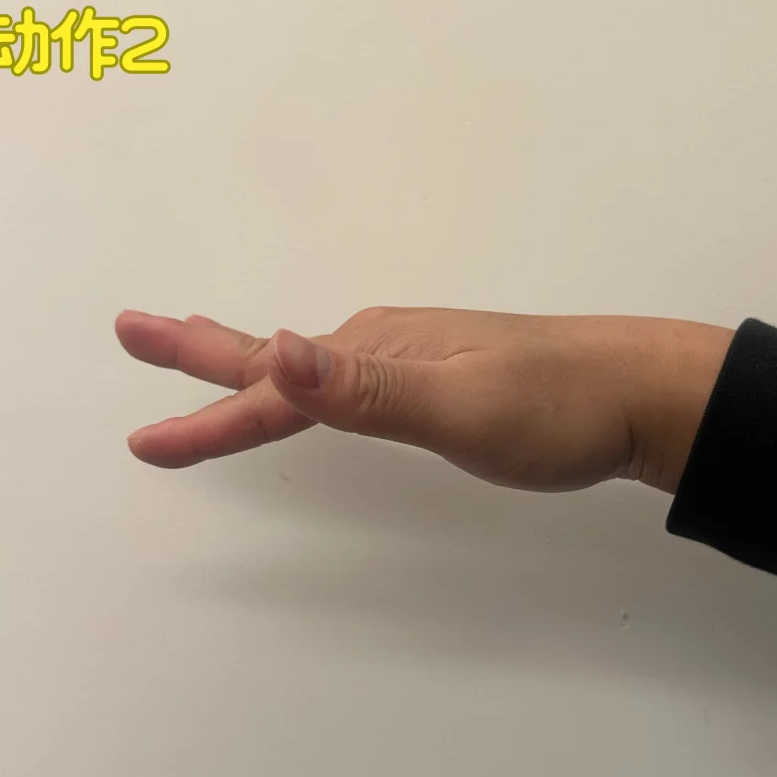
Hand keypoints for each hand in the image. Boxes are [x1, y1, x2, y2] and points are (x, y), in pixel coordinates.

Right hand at [115, 306, 733, 493]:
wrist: (640, 393)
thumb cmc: (557, 407)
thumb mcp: (460, 406)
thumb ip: (365, 390)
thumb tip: (278, 350)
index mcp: (375, 351)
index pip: (272, 390)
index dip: (205, 420)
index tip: (141, 442)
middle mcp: (383, 344)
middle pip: (274, 360)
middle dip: (199, 355)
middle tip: (136, 334)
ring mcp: (412, 357)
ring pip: (307, 367)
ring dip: (245, 364)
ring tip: (200, 351)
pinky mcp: (440, 375)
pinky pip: (345, 377)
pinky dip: (303, 379)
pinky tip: (314, 381)